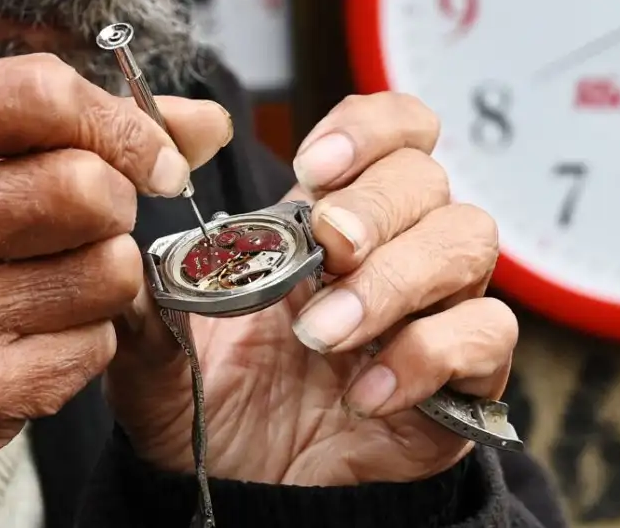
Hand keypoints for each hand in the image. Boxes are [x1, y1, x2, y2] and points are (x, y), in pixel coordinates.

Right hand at [0, 53, 232, 453]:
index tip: (151, 153)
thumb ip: (72, 117)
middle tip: (77, 214)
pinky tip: (26, 323)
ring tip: (43, 269)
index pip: (44, 95)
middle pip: (89, 190)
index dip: (123, 121)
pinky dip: (83, 334)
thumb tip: (207, 124)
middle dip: (111, 200)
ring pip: (110, 274)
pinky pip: (95, 348)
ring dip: (102, 269)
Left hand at [106, 93, 515, 485]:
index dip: (367, 130)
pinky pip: (487, 332)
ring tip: (325, 336)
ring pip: (468, 239)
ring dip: (395, 278)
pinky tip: (364, 395)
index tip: (313, 168)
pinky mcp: (465, 376)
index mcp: (325, 218)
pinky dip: (426, 354)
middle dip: (374, 208)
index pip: (391, 129)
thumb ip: (149, 284)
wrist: (238, 499)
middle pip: (428, 177)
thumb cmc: (208, 406)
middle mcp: (392, 249)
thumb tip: (133, 220)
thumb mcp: (158, 343)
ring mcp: (434, 308)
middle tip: (324, 254)